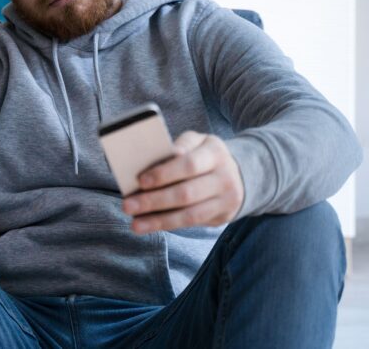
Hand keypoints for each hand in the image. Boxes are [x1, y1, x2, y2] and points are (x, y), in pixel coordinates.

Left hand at [122, 131, 244, 232]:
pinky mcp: (222, 217)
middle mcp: (224, 177)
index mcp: (215, 152)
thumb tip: (147, 162)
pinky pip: (191, 223)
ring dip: (158, 220)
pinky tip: (148, 225)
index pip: (189, 164)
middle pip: (187, 193)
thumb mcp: (196, 142)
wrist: (240, 174)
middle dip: (154, 200)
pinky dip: (167, 225)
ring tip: (135, 224)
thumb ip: (177, 148)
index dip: (165, 174)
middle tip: (127, 205)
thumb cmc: (204, 155)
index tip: (140, 181)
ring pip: (189, 214)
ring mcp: (226, 200)